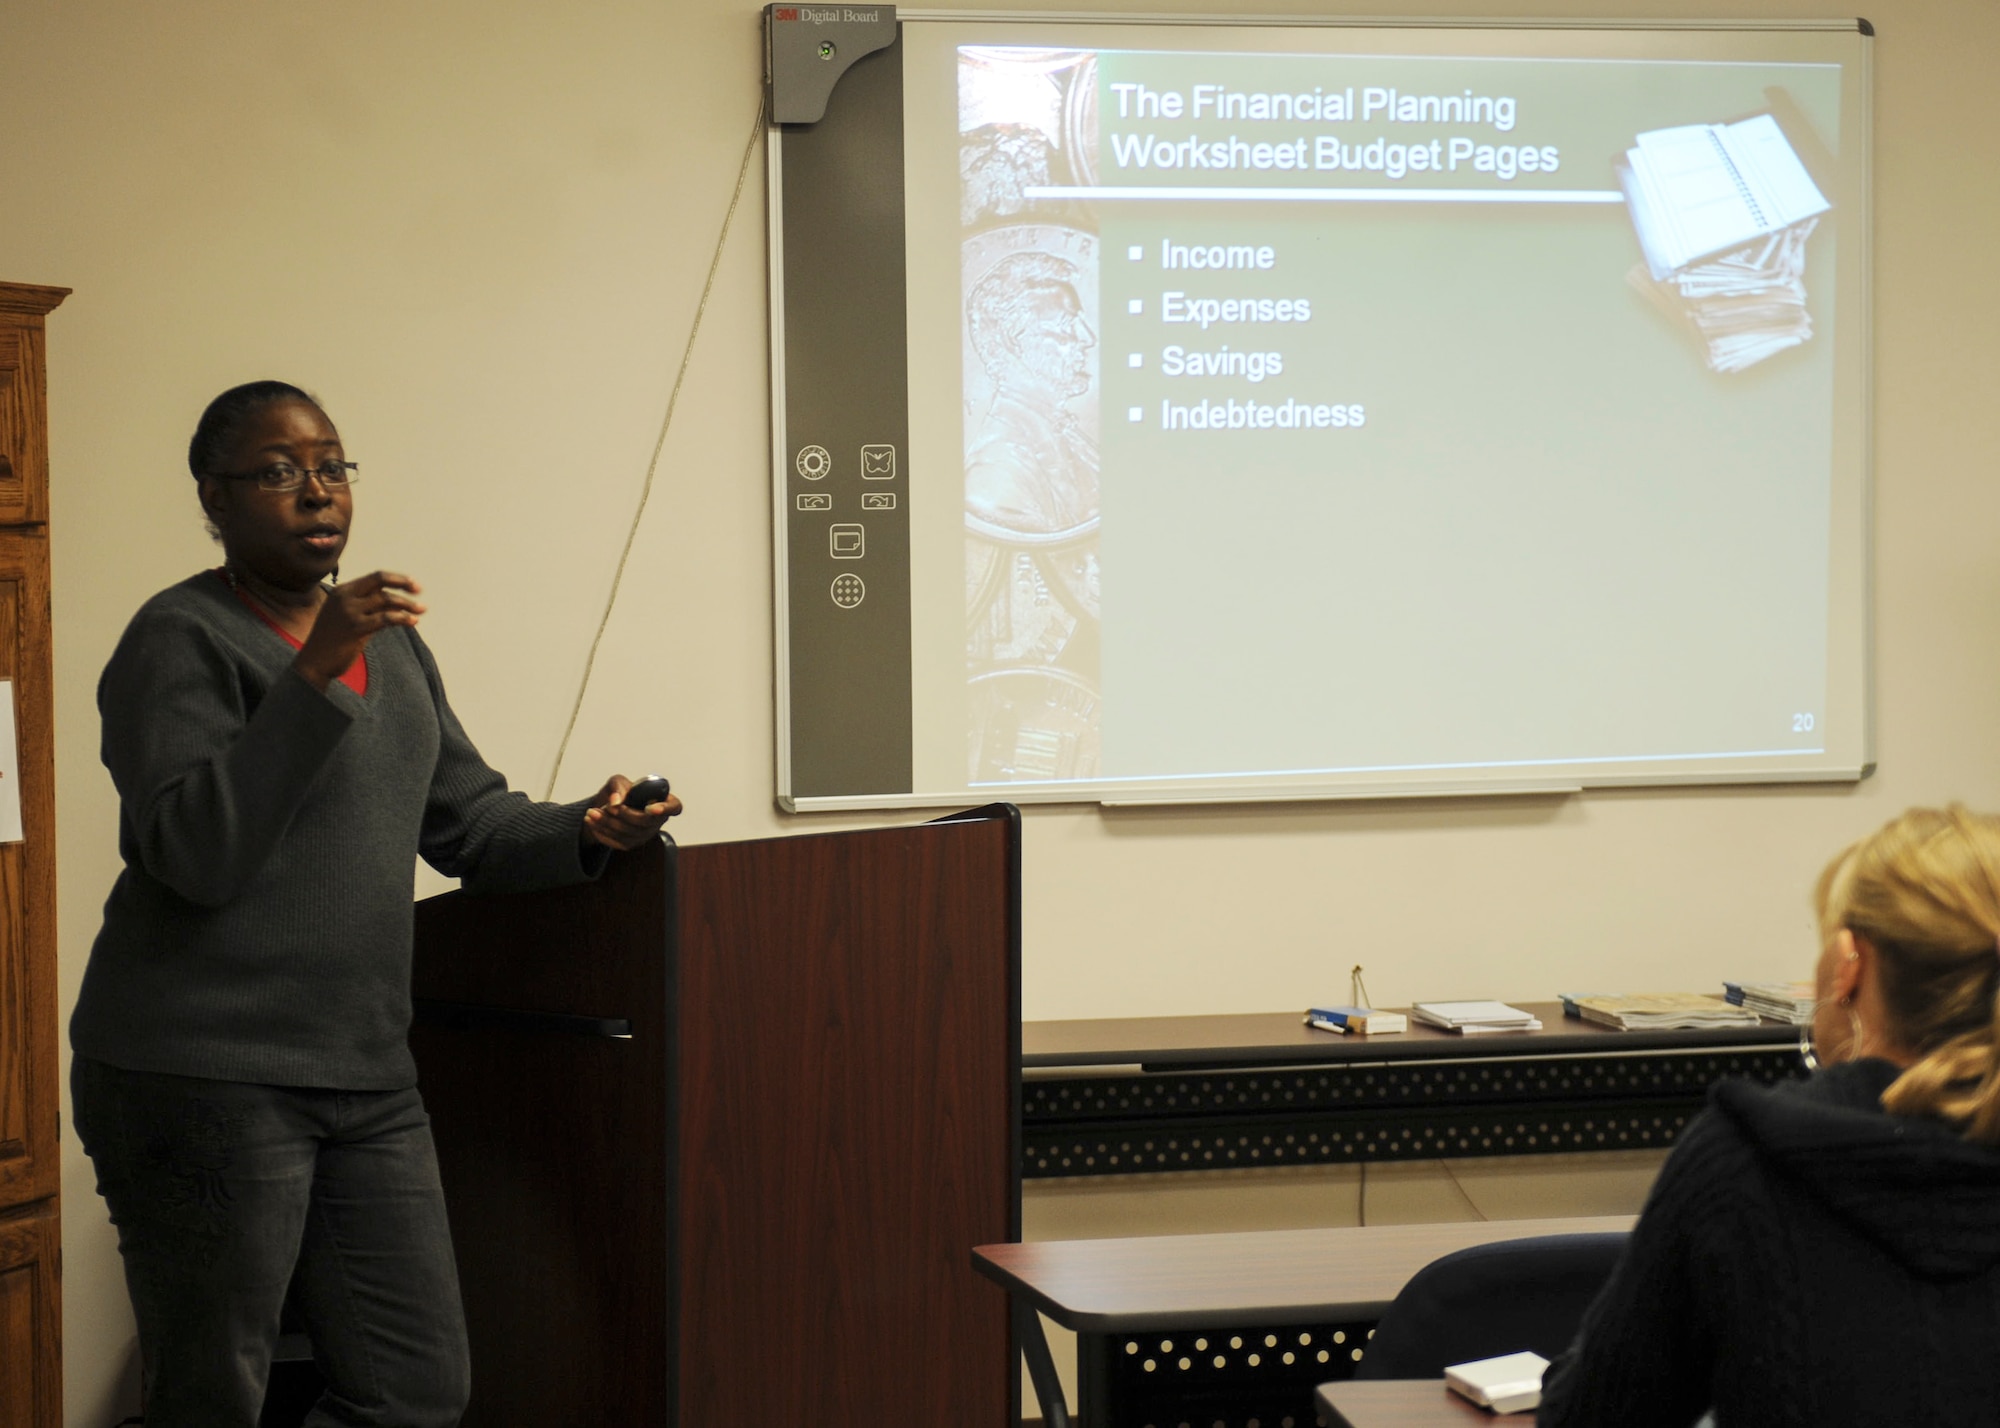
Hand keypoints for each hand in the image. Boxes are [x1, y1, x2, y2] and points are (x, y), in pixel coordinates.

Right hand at [295, 571, 425, 689]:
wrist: (314, 662)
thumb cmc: (334, 641)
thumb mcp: (351, 618)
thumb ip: (370, 609)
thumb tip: (398, 606)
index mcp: (342, 591)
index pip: (374, 578)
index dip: (396, 579)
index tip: (413, 585)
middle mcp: (345, 597)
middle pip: (379, 580)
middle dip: (402, 582)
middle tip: (419, 590)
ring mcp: (349, 611)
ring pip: (386, 599)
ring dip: (407, 604)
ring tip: (422, 610)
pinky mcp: (356, 627)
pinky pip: (385, 618)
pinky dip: (402, 618)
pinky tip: (413, 622)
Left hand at [582, 773, 681, 850]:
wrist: (606, 807)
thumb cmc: (619, 791)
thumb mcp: (618, 781)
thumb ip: (618, 786)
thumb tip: (616, 801)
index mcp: (662, 800)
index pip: (674, 807)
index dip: (665, 809)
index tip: (649, 808)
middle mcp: (657, 820)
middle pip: (645, 822)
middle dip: (624, 815)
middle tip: (607, 806)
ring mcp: (645, 835)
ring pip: (628, 833)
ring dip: (607, 823)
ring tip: (591, 812)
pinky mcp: (630, 844)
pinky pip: (617, 842)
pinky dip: (602, 832)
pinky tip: (591, 821)